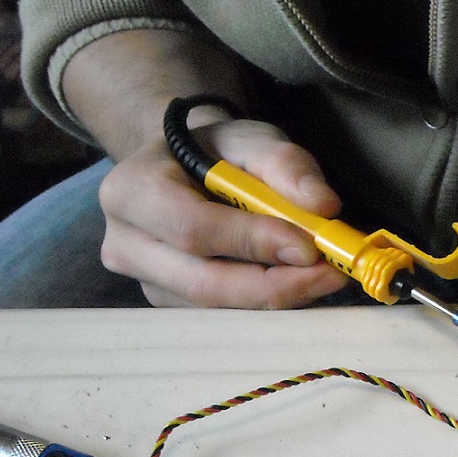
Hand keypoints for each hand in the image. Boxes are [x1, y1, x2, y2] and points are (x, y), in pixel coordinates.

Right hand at [97, 117, 352, 307]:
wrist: (187, 171)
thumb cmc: (218, 154)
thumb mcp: (251, 139)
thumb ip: (285, 164)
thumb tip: (323, 205)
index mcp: (131, 191)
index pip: (192, 229)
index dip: (253, 242)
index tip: (309, 246)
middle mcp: (126, 245)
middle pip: (205, 284)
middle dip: (275, 284)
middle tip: (331, 273)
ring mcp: (147, 283)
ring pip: (220, 309)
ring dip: (279, 296)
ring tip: (323, 274)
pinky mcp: (172, 306)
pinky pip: (225, 317)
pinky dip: (267, 303)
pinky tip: (295, 280)